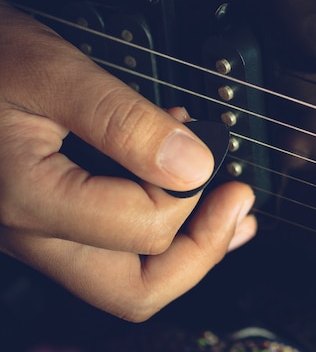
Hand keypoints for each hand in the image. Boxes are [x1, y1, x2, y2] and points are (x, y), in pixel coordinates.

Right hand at [0, 1, 256, 320]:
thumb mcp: (54, 73)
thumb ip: (123, 122)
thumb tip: (194, 166)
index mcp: (32, 199)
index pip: (143, 228)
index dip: (191, 193)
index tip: (211, 150)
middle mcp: (34, 232)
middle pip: (135, 289)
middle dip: (201, 252)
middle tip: (237, 204)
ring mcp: (42, 231)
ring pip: (127, 280)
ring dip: (189, 250)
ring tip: (229, 211)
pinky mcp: (54, 217)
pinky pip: (115, 251)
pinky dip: (166, 235)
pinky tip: (194, 206)